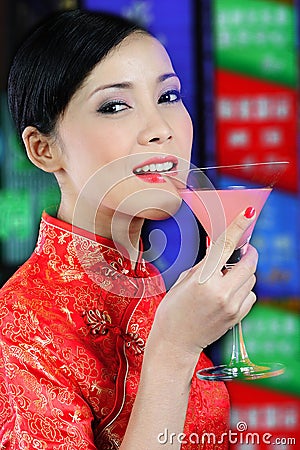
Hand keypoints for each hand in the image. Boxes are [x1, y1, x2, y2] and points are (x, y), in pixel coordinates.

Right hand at [149, 208, 257, 356]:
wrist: (175, 342)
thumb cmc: (173, 311)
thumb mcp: (183, 281)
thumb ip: (204, 264)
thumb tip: (217, 249)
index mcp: (203, 280)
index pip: (225, 246)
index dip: (239, 227)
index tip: (249, 214)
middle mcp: (221, 292)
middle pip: (248, 263)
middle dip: (247, 254)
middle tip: (241, 251)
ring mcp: (231, 307)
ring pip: (251, 279)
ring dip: (243, 273)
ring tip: (226, 278)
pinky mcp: (237, 317)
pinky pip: (250, 295)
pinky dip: (244, 290)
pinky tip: (229, 293)